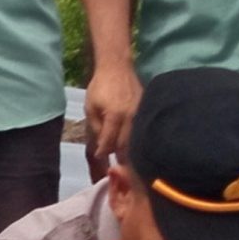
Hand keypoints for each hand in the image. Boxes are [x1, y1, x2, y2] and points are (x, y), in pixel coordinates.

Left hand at [81, 65, 141, 182]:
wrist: (117, 68)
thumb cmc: (100, 87)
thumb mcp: (91, 108)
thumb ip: (96, 128)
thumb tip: (101, 148)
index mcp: (115, 116)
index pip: (110, 141)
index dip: (104, 153)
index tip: (101, 159)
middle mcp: (131, 117)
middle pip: (127, 145)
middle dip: (121, 159)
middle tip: (117, 171)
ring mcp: (141, 114)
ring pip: (137, 140)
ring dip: (131, 152)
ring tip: (127, 164)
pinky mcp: (147, 111)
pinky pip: (143, 130)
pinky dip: (139, 140)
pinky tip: (136, 147)